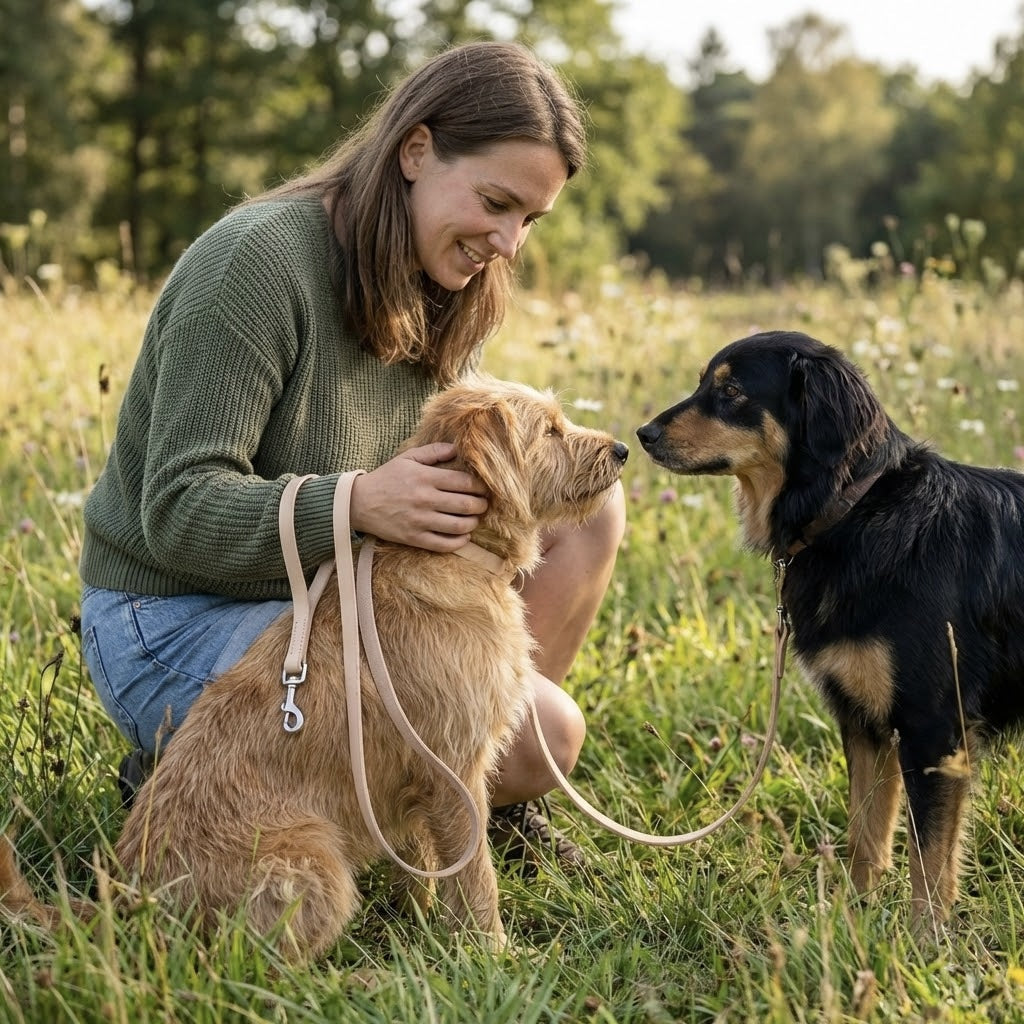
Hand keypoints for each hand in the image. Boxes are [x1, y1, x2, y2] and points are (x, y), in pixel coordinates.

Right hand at [348, 443, 488, 550]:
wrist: (359, 503)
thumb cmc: (386, 478)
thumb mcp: (408, 458)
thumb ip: (433, 451)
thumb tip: (457, 448)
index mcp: (425, 477)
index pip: (464, 482)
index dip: (480, 486)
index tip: (483, 488)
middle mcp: (425, 499)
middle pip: (466, 505)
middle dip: (481, 505)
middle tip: (483, 504)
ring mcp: (420, 521)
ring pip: (459, 526)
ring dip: (473, 523)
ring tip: (474, 519)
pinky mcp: (414, 538)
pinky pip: (444, 544)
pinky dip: (459, 542)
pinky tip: (464, 536)